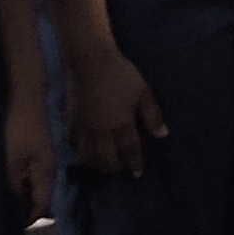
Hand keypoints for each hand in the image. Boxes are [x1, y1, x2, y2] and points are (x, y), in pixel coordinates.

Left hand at [1, 85, 54, 212]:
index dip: (27, 220)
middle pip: (39, 197)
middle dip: (23, 207)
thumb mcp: (11, 161)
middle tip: (0, 212)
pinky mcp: (34, 148)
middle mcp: (48, 168)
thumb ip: (13, 186)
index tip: (8, 226)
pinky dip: (18, 179)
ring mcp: (42, 157)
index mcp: (46, 174)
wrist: (24, 95)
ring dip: (19, 192)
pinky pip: (28, 172)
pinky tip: (3, 177)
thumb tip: (14, 208)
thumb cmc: (17, 129)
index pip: (42, 207)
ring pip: (33, 184)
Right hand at [60, 37, 169, 177]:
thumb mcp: (143, 92)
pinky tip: (83, 151)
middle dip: (114, 166)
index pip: (129, 149)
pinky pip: (74, 142)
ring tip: (103, 165)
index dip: (134, 162)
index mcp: (121, 124)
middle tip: (120, 169)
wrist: (90, 61)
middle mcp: (101, 131)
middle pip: (106, 157)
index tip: (137, 173)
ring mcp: (84, 127)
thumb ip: (152, 115)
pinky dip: (80, 151)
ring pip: (88, 154)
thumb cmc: (121, 74)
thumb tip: (162, 135)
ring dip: (96, 163)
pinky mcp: (71, 120)